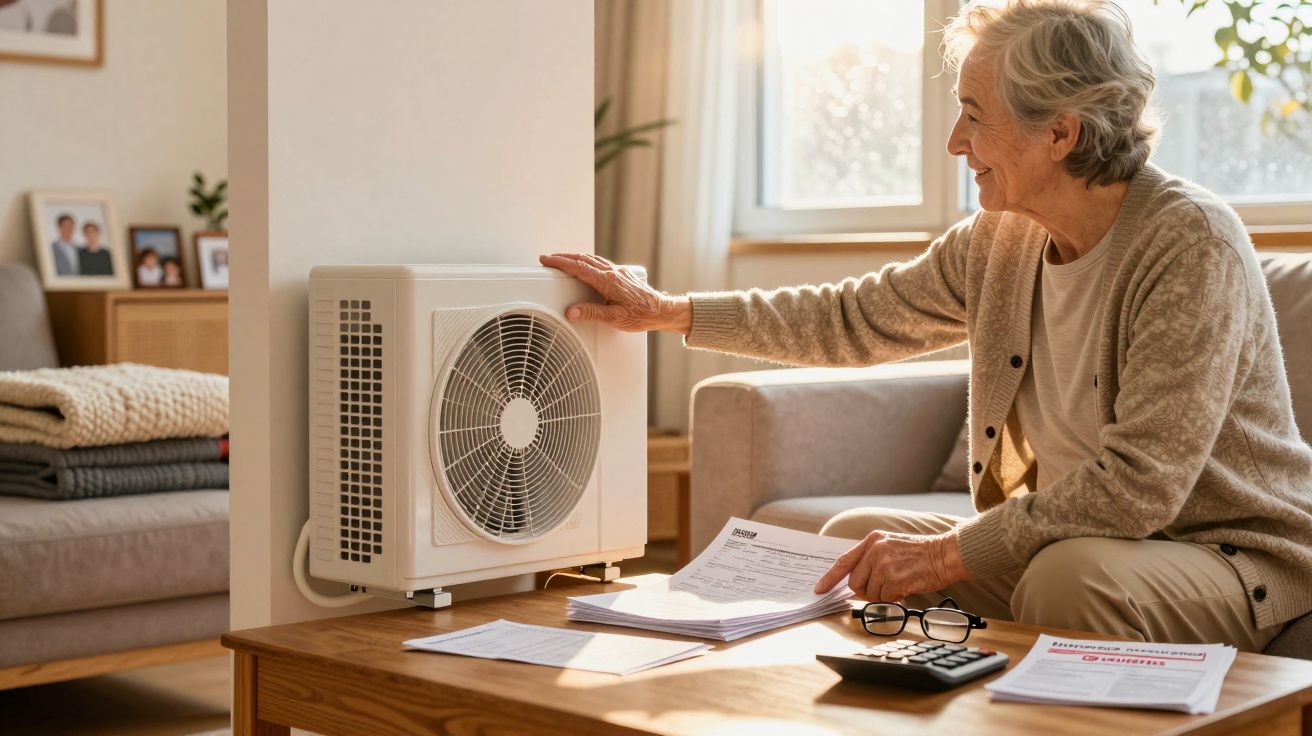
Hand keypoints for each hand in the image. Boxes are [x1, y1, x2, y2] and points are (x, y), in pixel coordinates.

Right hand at [538, 252, 691, 333]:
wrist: (662, 311)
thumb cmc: (641, 315)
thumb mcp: (614, 318)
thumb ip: (591, 313)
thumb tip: (572, 311)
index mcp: (608, 281)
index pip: (579, 267)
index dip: (560, 263)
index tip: (547, 260)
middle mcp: (613, 273)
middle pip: (583, 259)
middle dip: (564, 257)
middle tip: (549, 258)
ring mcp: (618, 272)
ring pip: (592, 259)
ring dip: (575, 257)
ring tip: (563, 260)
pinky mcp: (622, 275)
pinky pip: (601, 263)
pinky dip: (588, 261)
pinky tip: (586, 265)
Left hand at [814, 531, 969, 601]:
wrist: (945, 555)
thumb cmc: (920, 554)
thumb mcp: (891, 546)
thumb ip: (871, 559)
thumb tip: (856, 584)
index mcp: (872, 540)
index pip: (844, 561)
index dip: (829, 577)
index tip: (819, 589)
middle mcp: (875, 550)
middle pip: (855, 582)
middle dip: (866, 591)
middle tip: (884, 588)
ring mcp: (884, 564)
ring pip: (870, 593)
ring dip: (883, 595)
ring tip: (899, 583)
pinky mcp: (894, 579)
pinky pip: (884, 598)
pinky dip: (894, 598)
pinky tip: (905, 588)